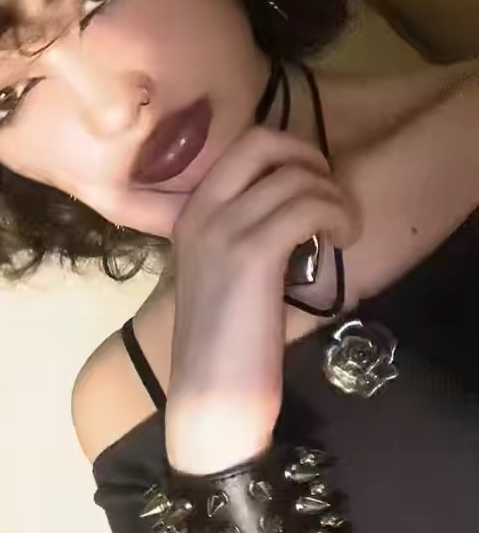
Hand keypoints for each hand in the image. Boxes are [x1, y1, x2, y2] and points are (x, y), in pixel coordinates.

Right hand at [165, 127, 358, 473]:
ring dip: (333, 196)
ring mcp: (223, 229)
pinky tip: (341, 242)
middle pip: (261, 141)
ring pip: (294, 177)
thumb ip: (243, 228)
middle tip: (328, 191)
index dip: (287, 151)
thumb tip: (294, 199)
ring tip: (341, 229)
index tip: (310, 181)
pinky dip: (336, 216)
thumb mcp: (221, 268)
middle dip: (308, 155)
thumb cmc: (222, 336)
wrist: (210, 391)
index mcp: (191, 213)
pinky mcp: (251, 255)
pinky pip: (307, 208)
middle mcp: (201, 211)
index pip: (240, 148)